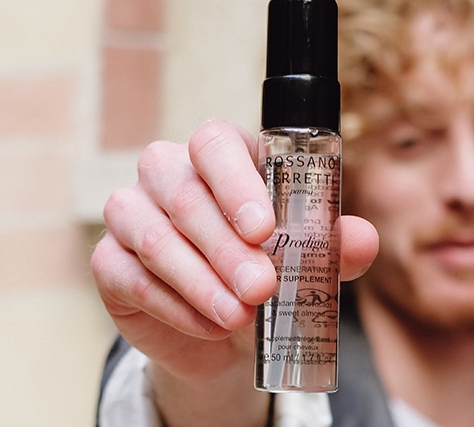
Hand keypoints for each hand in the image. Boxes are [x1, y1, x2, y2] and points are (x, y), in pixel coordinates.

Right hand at [91, 119, 377, 407]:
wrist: (225, 330)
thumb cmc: (265, 273)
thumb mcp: (304, 260)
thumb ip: (332, 246)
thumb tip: (364, 239)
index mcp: (219, 156)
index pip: (214, 143)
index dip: (235, 182)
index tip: (264, 229)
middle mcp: (168, 173)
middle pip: (183, 192)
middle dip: (225, 247)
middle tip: (261, 288)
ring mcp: (132, 214)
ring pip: (153, 235)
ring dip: (200, 280)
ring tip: (239, 316)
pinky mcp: (110, 261)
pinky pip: (131, 277)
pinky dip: (175, 306)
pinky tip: (209, 325)